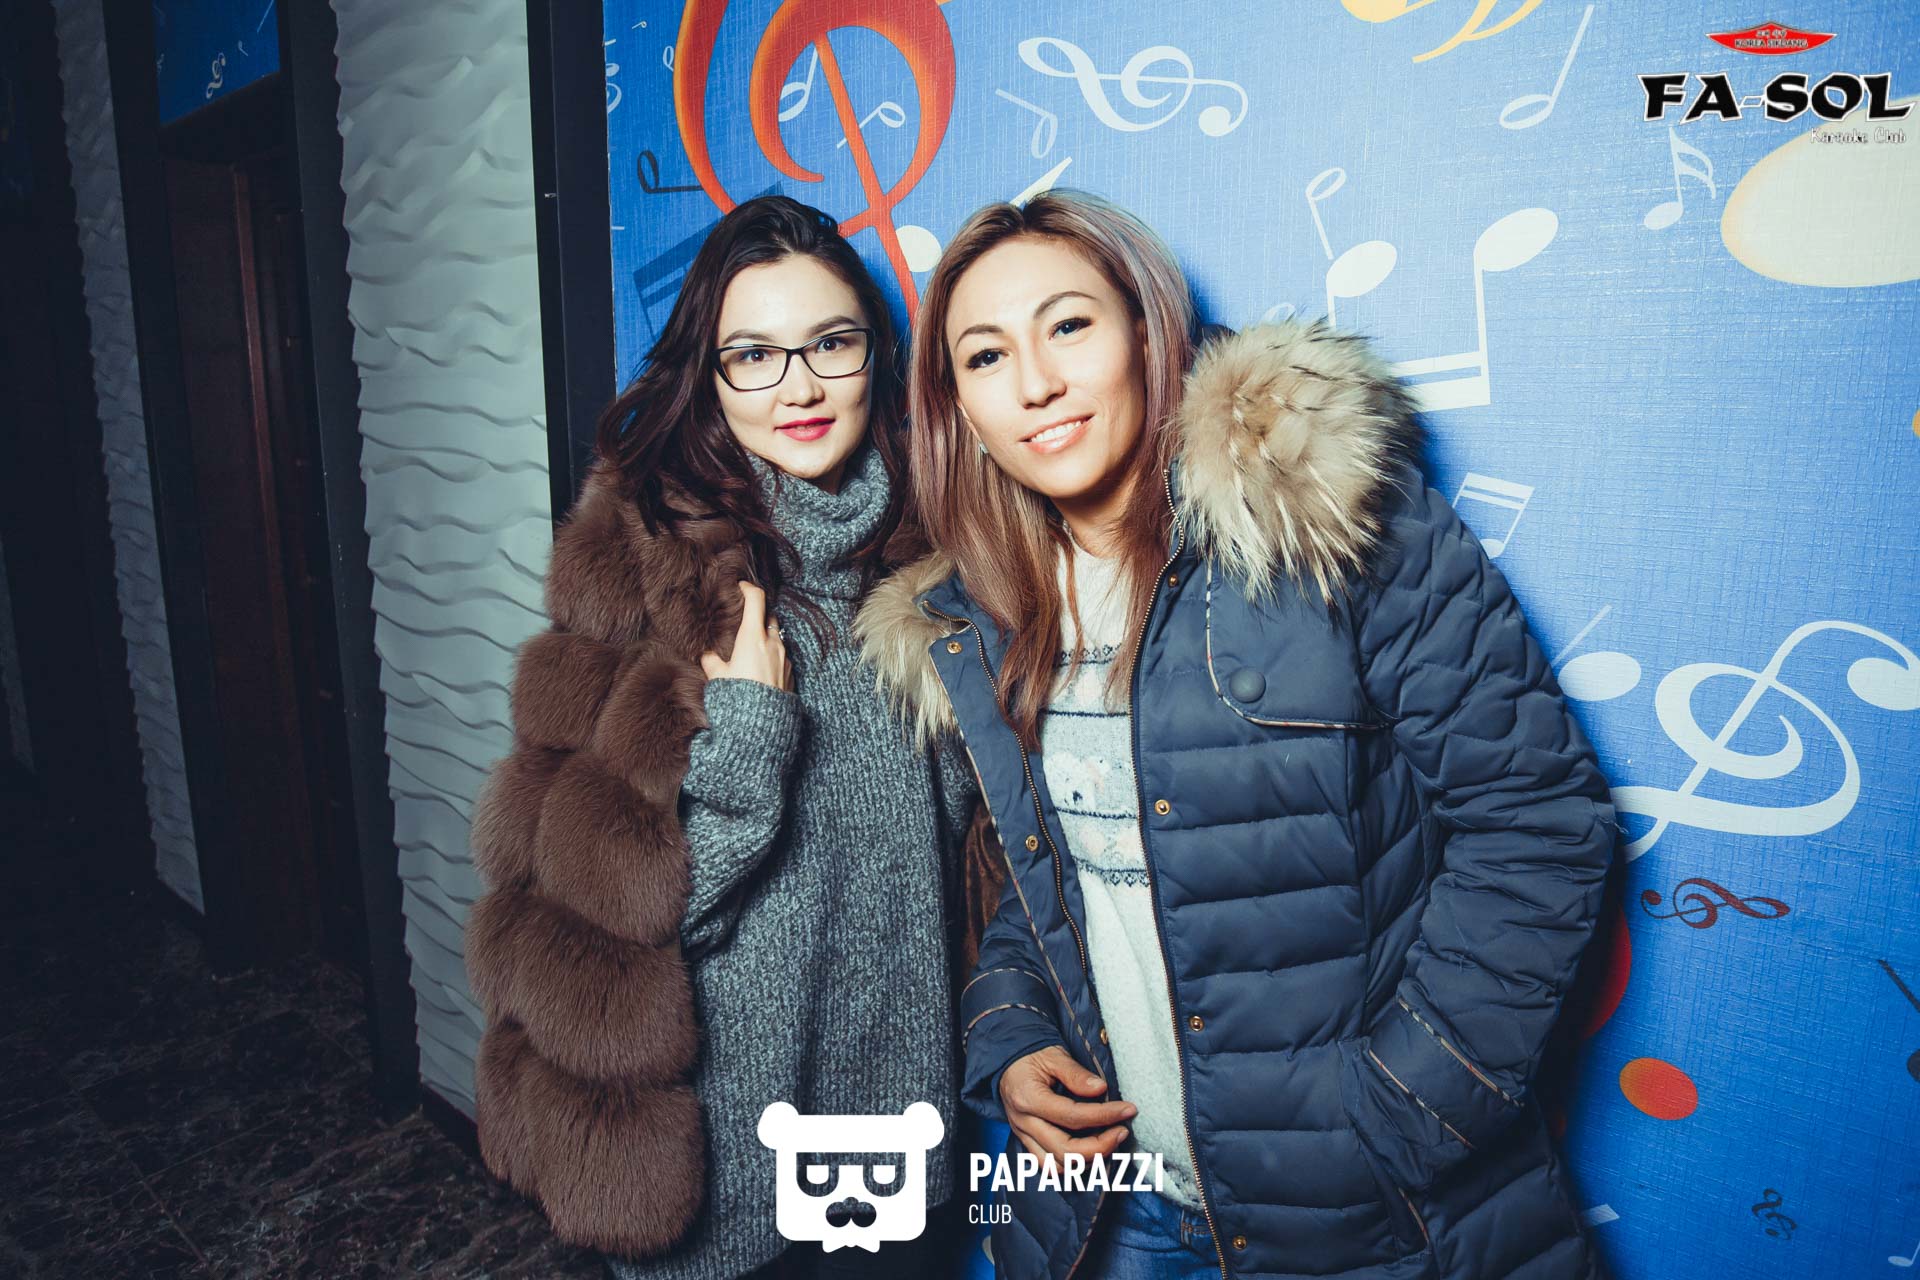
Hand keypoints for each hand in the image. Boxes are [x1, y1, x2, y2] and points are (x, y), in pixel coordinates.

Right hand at [699, 582, 791, 691]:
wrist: (762, 724)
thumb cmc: (739, 697)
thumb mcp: (718, 677)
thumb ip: (711, 661)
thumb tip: (707, 655)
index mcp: (753, 637)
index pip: (756, 599)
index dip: (748, 588)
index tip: (741, 587)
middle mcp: (772, 643)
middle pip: (769, 616)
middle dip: (758, 614)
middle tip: (744, 619)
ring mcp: (784, 657)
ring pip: (776, 636)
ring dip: (765, 636)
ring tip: (749, 646)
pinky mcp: (790, 672)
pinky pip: (781, 655)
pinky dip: (771, 654)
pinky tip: (760, 666)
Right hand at [998, 1045, 1136, 1164]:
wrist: (1006, 1059)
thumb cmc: (1031, 1055)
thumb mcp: (1053, 1055)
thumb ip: (1076, 1073)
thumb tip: (1101, 1089)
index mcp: (1029, 1098)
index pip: (1072, 1116)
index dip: (1104, 1115)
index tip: (1128, 1109)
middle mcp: (1024, 1122)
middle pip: (1065, 1150)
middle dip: (1100, 1146)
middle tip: (1122, 1131)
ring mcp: (1023, 1135)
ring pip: (1058, 1165)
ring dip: (1088, 1159)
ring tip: (1109, 1141)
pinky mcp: (1026, 1142)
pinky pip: (1049, 1166)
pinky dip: (1071, 1164)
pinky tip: (1090, 1151)